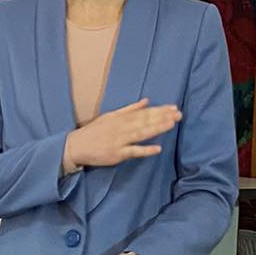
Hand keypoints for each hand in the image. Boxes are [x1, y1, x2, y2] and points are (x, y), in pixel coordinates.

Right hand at [65, 100, 180, 172]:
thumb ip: (130, 109)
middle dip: (162, 117)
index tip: (174, 107)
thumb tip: (146, 101)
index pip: (144, 112)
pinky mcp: (117, 154)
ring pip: (141, 133)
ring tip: (171, 124)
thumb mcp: (111, 116)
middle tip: (179, 114)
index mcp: (122, 118)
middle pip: (145, 121)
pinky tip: (157, 149)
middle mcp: (122, 127)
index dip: (160, 110)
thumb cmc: (95, 131)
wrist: (77, 145)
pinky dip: (145, 150)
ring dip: (157, 128)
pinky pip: (133, 151)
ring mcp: (120, 140)